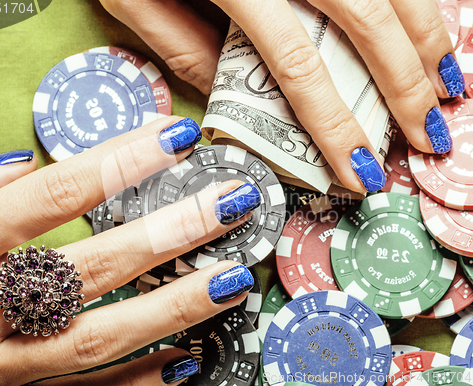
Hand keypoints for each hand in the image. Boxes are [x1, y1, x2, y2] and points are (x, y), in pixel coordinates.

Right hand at [0, 117, 256, 385]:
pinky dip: (140, 381)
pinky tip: (190, 359)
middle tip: (229, 204)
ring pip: (97, 339)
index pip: (48, 197)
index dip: (118, 162)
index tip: (177, 137)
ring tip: (232, 280)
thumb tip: (16, 166)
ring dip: (173, 308)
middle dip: (167, 234)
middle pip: (89, 267)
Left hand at [99, 0, 461, 192]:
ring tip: (447, 90)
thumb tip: (236, 100)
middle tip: (426, 138)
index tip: (359, 173)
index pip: (298, 69)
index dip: (335, 127)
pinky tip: (429, 26)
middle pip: (365, 26)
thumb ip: (182, 47)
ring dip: (427, 40)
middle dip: (404, 89)